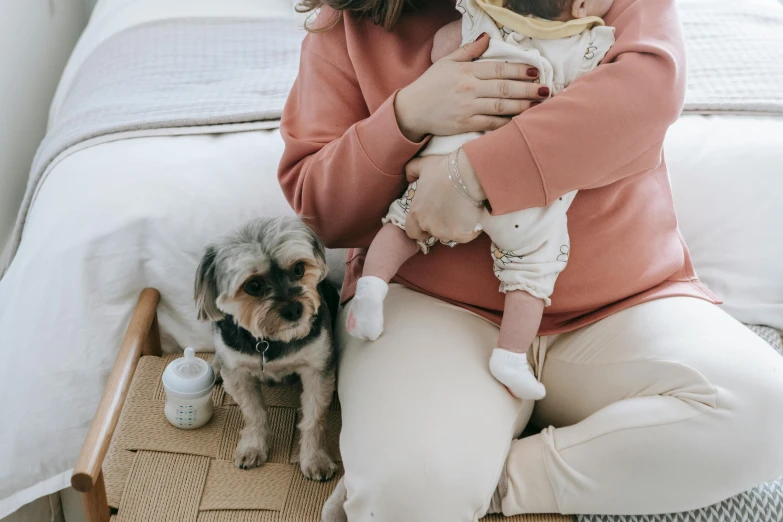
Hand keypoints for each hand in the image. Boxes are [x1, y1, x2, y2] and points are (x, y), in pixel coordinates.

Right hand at [394, 33, 545, 141]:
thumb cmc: (430, 85)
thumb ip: (468, 51)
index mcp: (466, 72)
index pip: (498, 69)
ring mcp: (468, 108)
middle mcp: (469, 89)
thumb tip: (487, 38)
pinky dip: (506, 123)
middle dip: (527, 89)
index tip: (535, 72)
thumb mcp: (447, 62)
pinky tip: (519, 121)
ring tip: (537, 104)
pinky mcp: (465, 125)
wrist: (412, 110)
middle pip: (504, 88)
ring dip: (522, 106)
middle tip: (545, 90)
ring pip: (501, 106)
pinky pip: (491, 123)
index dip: (519, 70)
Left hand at [405, 151, 484, 243]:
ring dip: (454, 227)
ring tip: (462, 211)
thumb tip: (408, 177)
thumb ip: (411, 170)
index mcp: (416, 213)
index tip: (430, 219)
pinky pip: (465, 236)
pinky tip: (473, 215)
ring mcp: (445, 233)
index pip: (412, 231)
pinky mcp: (462, 235)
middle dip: (439, 226)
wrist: (468, 175)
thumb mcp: (423, 165)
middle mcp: (428, 226)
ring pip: (449, 235)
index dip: (420, 228)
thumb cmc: (445, 169)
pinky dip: (469, 228)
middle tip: (449, 212)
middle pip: (432, 233)